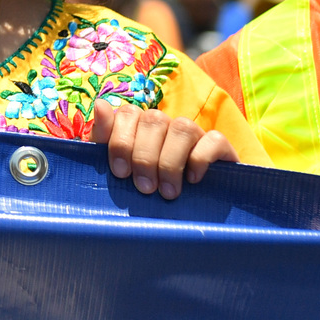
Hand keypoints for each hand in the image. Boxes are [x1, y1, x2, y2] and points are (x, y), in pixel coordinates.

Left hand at [91, 99, 238, 198]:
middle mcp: (166, 125)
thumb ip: (105, 140)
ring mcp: (194, 133)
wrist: (189, 215)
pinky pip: (213, 139)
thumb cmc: (146, 191)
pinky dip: (200, 159)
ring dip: (170, 161)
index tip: (121, 173)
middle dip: (145, 157)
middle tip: (145, 188)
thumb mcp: (119, 171)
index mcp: (139, 126)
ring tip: (168, 192)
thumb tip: (100, 105)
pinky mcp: (219, 147)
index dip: (122, 141)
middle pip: (153, 120)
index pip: (127, 114)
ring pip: (182, 127)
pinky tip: (193, 180)